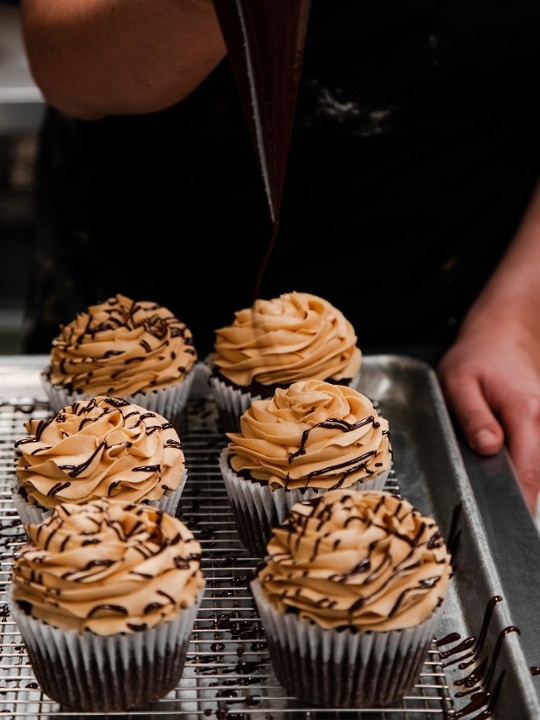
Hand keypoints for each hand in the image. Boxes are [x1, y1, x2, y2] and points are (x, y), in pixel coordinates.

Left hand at [437, 316, 539, 517]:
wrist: (502, 334)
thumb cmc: (476, 357)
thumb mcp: (458, 382)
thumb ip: (473, 417)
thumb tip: (488, 448)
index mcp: (525, 413)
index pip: (528, 473)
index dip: (517, 505)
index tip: (504, 531)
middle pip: (537, 476)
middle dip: (517, 500)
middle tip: (495, 523)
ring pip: (538, 468)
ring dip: (520, 484)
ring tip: (497, 499)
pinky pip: (536, 456)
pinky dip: (522, 468)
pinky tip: (505, 472)